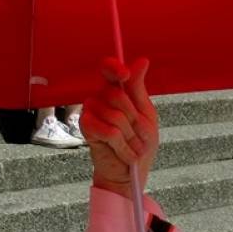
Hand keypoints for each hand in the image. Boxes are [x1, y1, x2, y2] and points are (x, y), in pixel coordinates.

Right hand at [82, 57, 159, 195]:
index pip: (109, 69)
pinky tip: (124, 153)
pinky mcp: (85, 129)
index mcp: (116, 91)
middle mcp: (100, 98)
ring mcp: (91, 112)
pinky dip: (123, 146)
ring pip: (116, 117)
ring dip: (131, 137)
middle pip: (118, 95)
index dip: (114, 67)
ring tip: (132, 147)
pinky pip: (109, 132)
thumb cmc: (139, 143)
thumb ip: (139, 89)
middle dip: (135, 120)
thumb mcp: (146, 114)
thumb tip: (141, 60)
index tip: (125, 74)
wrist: (130, 171)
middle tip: (139, 135)